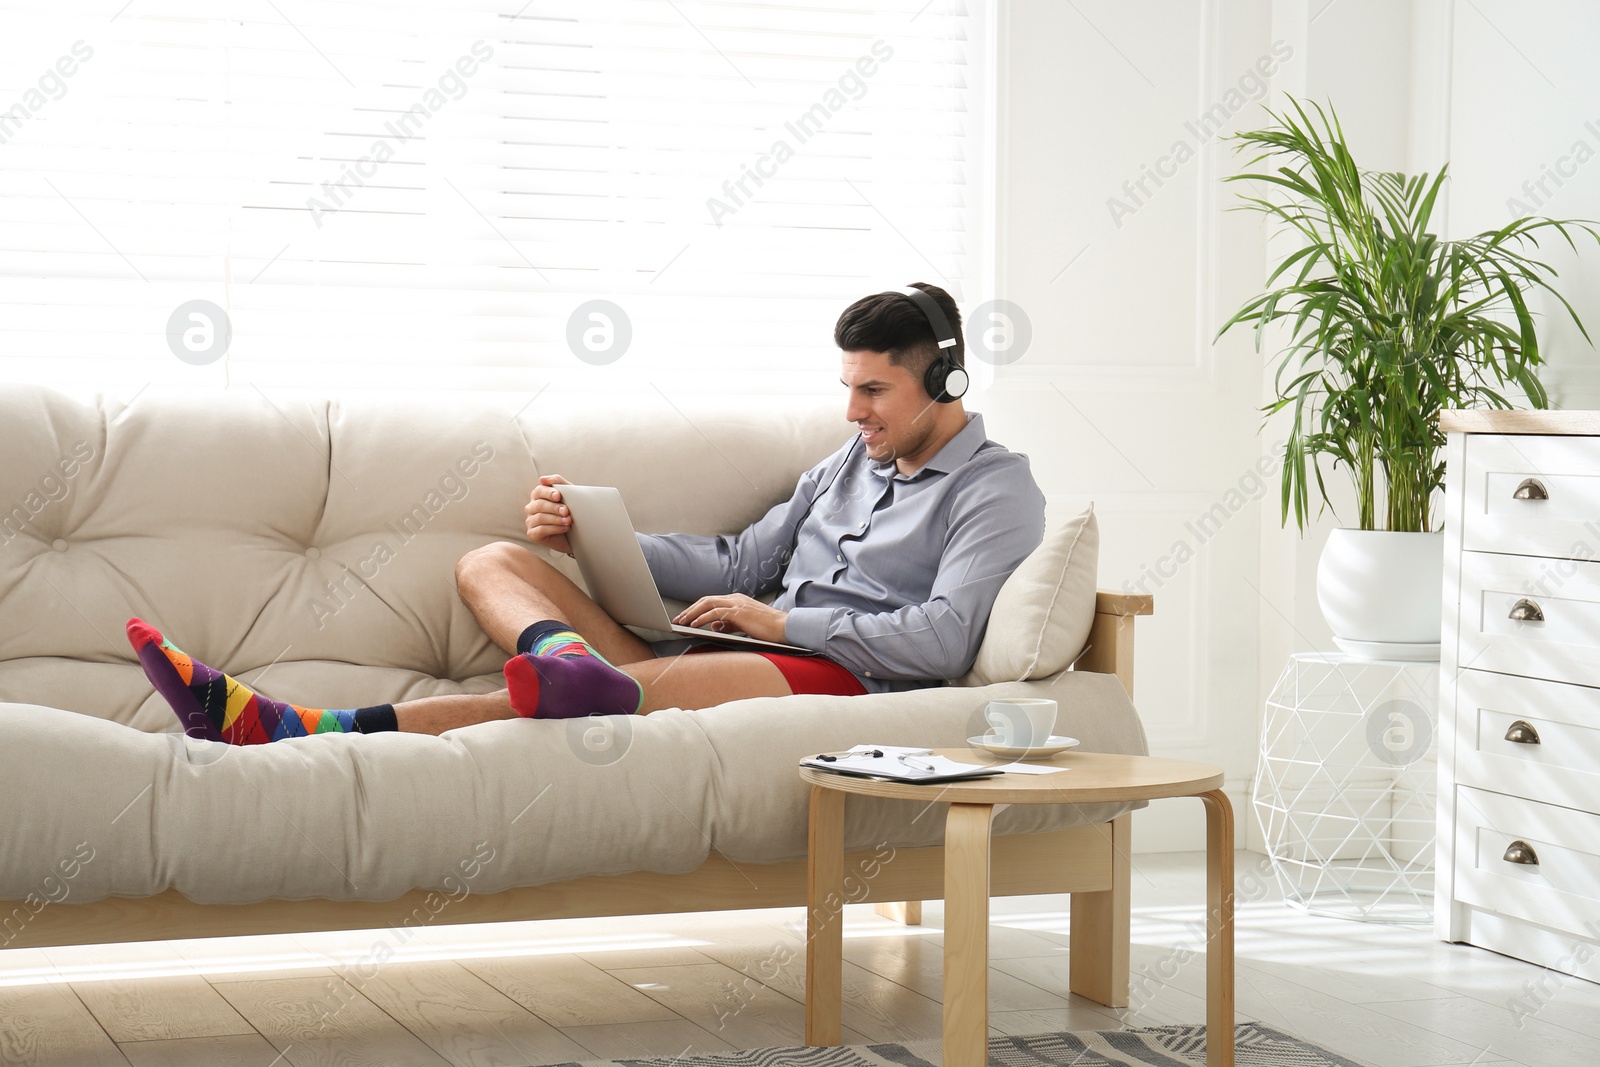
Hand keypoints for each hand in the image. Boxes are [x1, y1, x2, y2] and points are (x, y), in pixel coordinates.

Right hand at [524, 474, 572, 555]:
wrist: (576, 533)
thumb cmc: (570, 511)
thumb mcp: (568, 494)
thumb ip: (558, 482)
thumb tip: (542, 479)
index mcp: (538, 496)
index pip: (539, 491)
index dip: (548, 493)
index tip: (558, 496)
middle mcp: (531, 507)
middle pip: (539, 505)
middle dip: (554, 507)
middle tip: (566, 511)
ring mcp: (530, 521)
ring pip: (540, 517)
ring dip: (556, 519)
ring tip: (568, 521)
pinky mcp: (532, 534)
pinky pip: (541, 530)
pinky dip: (555, 528)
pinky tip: (565, 528)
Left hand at [673, 594, 789, 643]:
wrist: (784, 627)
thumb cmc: (767, 628)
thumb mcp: (744, 625)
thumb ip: (728, 624)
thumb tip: (714, 626)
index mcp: (736, 600)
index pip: (711, 601)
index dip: (697, 609)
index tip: (686, 617)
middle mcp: (735, 598)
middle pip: (706, 600)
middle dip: (690, 609)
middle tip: (678, 619)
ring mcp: (737, 604)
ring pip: (708, 604)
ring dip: (692, 613)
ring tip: (682, 622)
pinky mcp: (738, 612)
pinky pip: (715, 613)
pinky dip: (703, 618)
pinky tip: (695, 624)